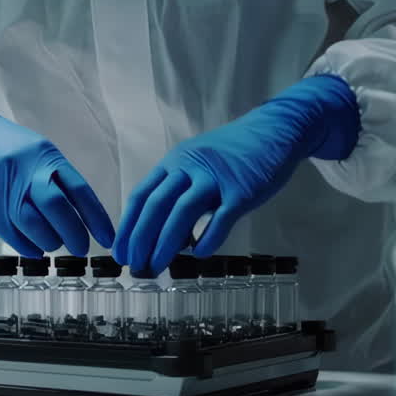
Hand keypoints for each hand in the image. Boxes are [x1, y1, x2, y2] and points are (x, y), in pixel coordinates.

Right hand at [0, 101, 114, 256]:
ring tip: (54, 243)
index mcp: (45, 157)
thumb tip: (83, 217)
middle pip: (56, 208)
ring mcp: (3, 189)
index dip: (96, 218)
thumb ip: (58, 179)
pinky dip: (28, 246)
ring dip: (50, 242)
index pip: (78, 191)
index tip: (108, 238)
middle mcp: (25, 172)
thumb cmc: (8, 148)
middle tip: (81, 248)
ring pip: (34, 225)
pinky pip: (12, 235)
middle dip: (74, 234)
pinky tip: (35, 247)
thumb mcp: (38, 153)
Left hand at [112, 74, 359, 273]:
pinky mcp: (243, 189)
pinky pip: (222, 217)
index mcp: (175, 162)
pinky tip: (199, 254)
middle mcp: (190, 167)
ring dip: (166, 242)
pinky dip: (208, 237)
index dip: (127, 225)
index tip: (119, 251)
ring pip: (183, 211)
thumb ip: (180, 193)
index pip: (141, 195)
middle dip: (141, 237)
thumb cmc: (233, 153)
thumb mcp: (197, 165)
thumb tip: (164, 234)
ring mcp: (217, 177)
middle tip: (134, 264)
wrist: (276, 130)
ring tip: (157, 265)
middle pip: (156, 204)